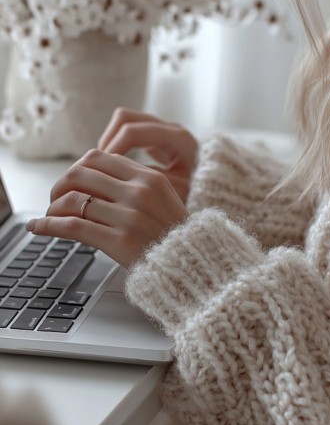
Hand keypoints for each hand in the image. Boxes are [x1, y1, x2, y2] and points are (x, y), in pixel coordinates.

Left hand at [26, 149, 187, 268]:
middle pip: (80, 174)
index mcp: (149, 178)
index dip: (77, 167)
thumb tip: (93, 179)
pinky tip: (39, 227)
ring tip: (49, 215)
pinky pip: (72, 226)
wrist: (196, 268)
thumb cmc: (176, 238)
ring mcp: (129, 216)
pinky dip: (49, 225)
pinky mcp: (119, 241)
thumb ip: (134, 186)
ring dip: (53, 207)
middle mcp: (138, 193)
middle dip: (60, 185)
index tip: (72, 181)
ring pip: (73, 200)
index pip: (99, 157)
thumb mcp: (163, 200)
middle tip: (55, 198)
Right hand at [98, 108, 198, 202]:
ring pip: (124, 120)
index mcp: (178, 138)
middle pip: (125, 117)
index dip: (113, 147)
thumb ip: (153, 182)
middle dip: (107, 139)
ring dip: (110, 139)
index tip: (102, 170)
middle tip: (97, 165)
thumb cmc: (199, 191)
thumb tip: (121, 176)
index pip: (134, 131)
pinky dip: (117, 144)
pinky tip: (112, 166)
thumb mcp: (179, 190)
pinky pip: (129, 130)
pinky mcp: (156, 136)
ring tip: (102, 165)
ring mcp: (162, 128)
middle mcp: (169, 127)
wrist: (215, 187)